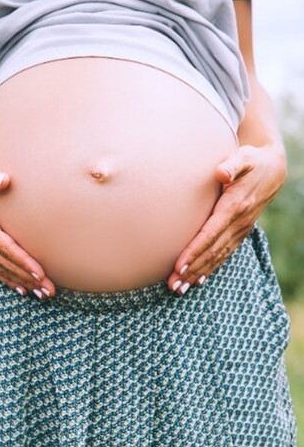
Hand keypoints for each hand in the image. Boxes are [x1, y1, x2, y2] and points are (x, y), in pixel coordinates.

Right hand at [0, 164, 56, 299]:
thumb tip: (4, 180)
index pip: (3, 246)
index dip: (21, 260)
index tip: (39, 271)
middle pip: (6, 263)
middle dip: (28, 278)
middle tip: (50, 290)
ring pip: (1, 270)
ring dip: (22, 283)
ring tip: (44, 294)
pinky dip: (8, 281)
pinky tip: (24, 290)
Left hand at [167, 144, 286, 294]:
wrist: (273, 169)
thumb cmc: (251, 161)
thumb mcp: (243, 158)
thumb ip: (232, 164)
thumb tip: (221, 171)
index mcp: (234, 207)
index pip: (210, 234)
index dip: (194, 251)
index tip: (178, 265)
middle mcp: (238, 223)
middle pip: (211, 251)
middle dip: (191, 270)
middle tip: (172, 285)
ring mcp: (240, 230)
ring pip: (216, 257)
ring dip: (197, 274)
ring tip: (179, 289)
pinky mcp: (239, 233)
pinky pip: (224, 255)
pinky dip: (210, 269)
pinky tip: (197, 281)